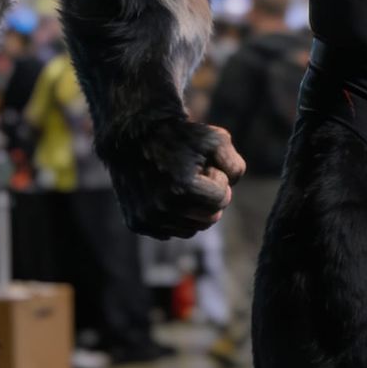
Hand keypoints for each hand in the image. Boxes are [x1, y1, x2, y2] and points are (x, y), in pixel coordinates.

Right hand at [108, 120, 244, 239]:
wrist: (131, 135)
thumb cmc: (178, 136)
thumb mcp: (216, 139)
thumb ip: (235, 164)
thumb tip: (231, 188)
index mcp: (181, 189)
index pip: (222, 199)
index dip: (218, 179)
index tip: (205, 165)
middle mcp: (161, 208)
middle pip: (210, 219)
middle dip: (209, 198)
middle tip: (197, 176)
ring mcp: (147, 218)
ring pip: (191, 229)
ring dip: (194, 209)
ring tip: (182, 184)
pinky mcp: (136, 223)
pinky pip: (170, 232)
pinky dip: (175, 217)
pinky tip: (167, 194)